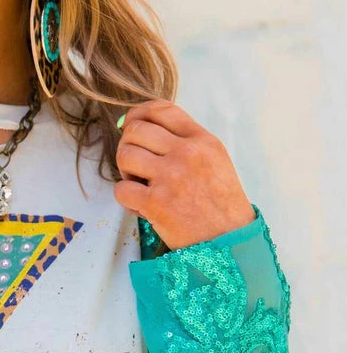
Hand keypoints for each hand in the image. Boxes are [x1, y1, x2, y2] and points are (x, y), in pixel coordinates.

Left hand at [113, 99, 256, 250]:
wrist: (230, 243)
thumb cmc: (221, 205)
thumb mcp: (215, 162)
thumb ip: (185, 143)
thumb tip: (142, 127)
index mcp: (203, 141)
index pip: (162, 110)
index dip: (139, 113)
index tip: (131, 124)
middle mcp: (187, 153)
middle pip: (136, 129)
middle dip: (128, 145)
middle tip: (137, 165)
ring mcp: (170, 177)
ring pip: (124, 155)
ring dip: (125, 171)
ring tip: (139, 185)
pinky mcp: (156, 203)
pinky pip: (121, 190)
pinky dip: (126, 199)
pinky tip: (142, 207)